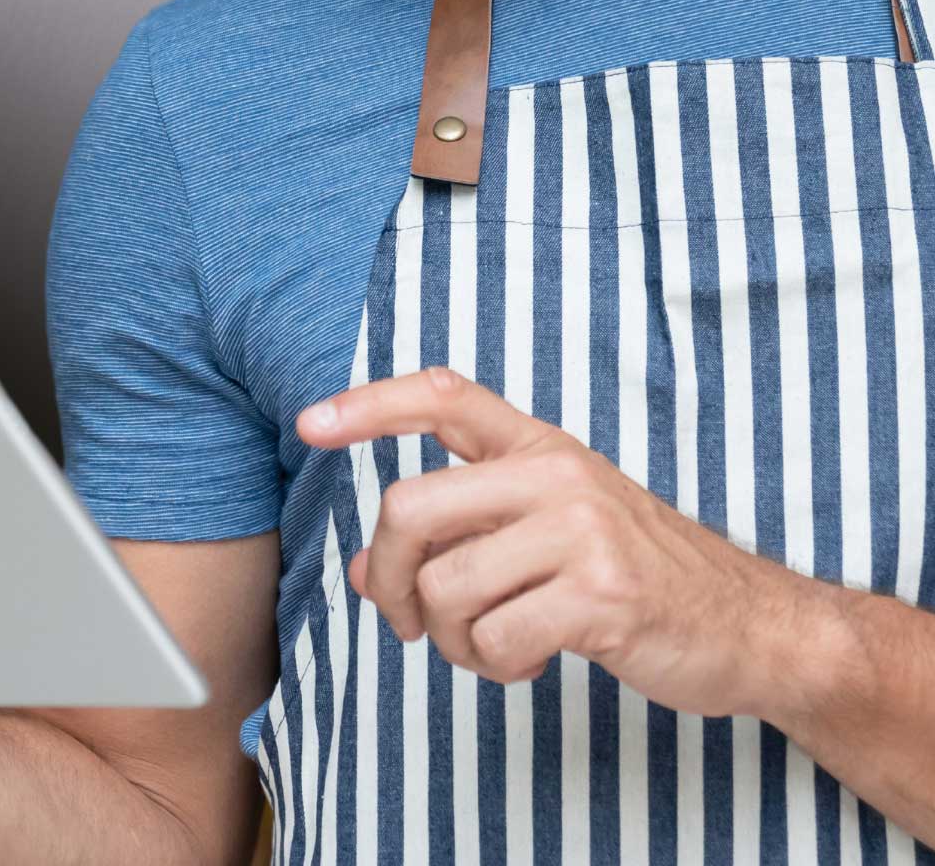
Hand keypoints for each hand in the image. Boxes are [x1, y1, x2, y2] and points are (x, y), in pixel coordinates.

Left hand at [296, 368, 791, 717]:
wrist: (753, 627)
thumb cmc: (633, 576)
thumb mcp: (545, 534)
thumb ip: (457, 538)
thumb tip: (360, 574)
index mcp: (539, 446)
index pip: (442, 394)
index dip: (368, 405)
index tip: (309, 425)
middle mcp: (555, 474)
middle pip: (409, 508)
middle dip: (386, 576)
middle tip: (405, 620)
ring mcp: (582, 532)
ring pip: (445, 587)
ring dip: (448, 639)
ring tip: (486, 647)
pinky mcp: (603, 597)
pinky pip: (496, 638)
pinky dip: (494, 667)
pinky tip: (527, 663)